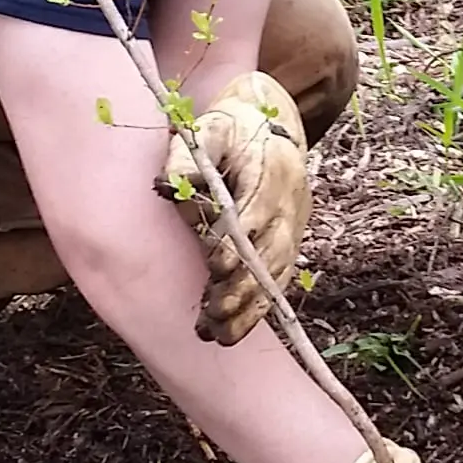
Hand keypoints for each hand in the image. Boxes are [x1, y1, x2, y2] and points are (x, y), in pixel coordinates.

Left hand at [164, 73, 308, 344]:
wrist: (270, 128)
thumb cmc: (228, 130)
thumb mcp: (205, 131)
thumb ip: (185, 158)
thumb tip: (169, 188)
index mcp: (270, 170)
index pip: (255, 213)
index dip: (238, 243)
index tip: (215, 267)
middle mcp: (288, 203)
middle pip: (268, 253)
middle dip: (241, 287)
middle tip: (212, 314)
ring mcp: (293, 227)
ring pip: (274, 274)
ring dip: (247, 308)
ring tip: (218, 335)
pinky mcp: (290, 245)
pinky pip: (277, 282)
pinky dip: (256, 310)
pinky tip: (232, 332)